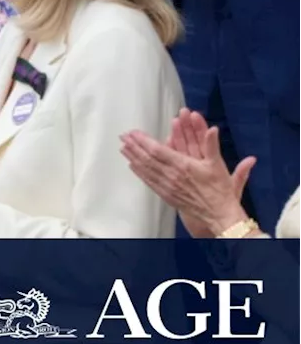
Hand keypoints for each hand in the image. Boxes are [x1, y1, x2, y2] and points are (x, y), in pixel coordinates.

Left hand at [120, 119, 254, 238]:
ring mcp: (167, 186)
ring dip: (133, 157)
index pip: (157, 150)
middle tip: (123, 137)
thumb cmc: (219, 190)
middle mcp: (172, 176)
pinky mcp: (166, 195)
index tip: (134, 133)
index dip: (143, 140)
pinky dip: (139, 172)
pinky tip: (133, 166)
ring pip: (145, 169)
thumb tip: (212, 129)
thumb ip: (212, 144)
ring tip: (123, 148)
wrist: (218, 214)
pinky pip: (149, 181)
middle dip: (133, 146)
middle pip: (146, 158)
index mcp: (183, 165)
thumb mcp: (217, 164)